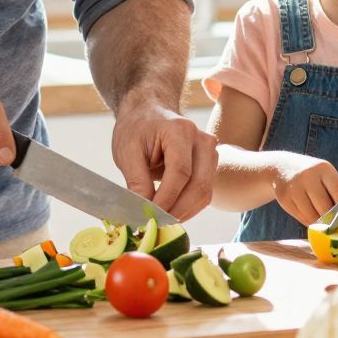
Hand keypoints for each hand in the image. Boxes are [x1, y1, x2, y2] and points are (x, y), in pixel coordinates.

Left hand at [111, 97, 215, 220]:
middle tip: (156, 224)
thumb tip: (145, 213)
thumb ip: (137, 182)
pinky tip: (171, 212)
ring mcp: (210, 152)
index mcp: (180, 130)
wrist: (148, 113)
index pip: (180, 172)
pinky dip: (188, 207)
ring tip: (161, 221)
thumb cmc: (136, 129)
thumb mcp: (127, 152)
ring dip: (184, 212)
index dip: (167, 199)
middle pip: (199, 185)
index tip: (150, 217)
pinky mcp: (210, 166)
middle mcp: (202, 140)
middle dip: (177, 210)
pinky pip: (204, 193)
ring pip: (205, 193)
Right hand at [272, 153, 337, 224]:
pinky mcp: (285, 200)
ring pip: (313, 217)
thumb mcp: (324, 174)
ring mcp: (294, 188)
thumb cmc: (311, 175)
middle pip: (326, 208)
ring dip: (320, 224)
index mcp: (323, 168)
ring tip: (324, 223)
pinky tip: (311, 217)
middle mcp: (308, 176)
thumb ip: (335, 192)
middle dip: (332, 219)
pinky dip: (309, 222)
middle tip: (336, 225)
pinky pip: (302, 218)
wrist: (282, 167)